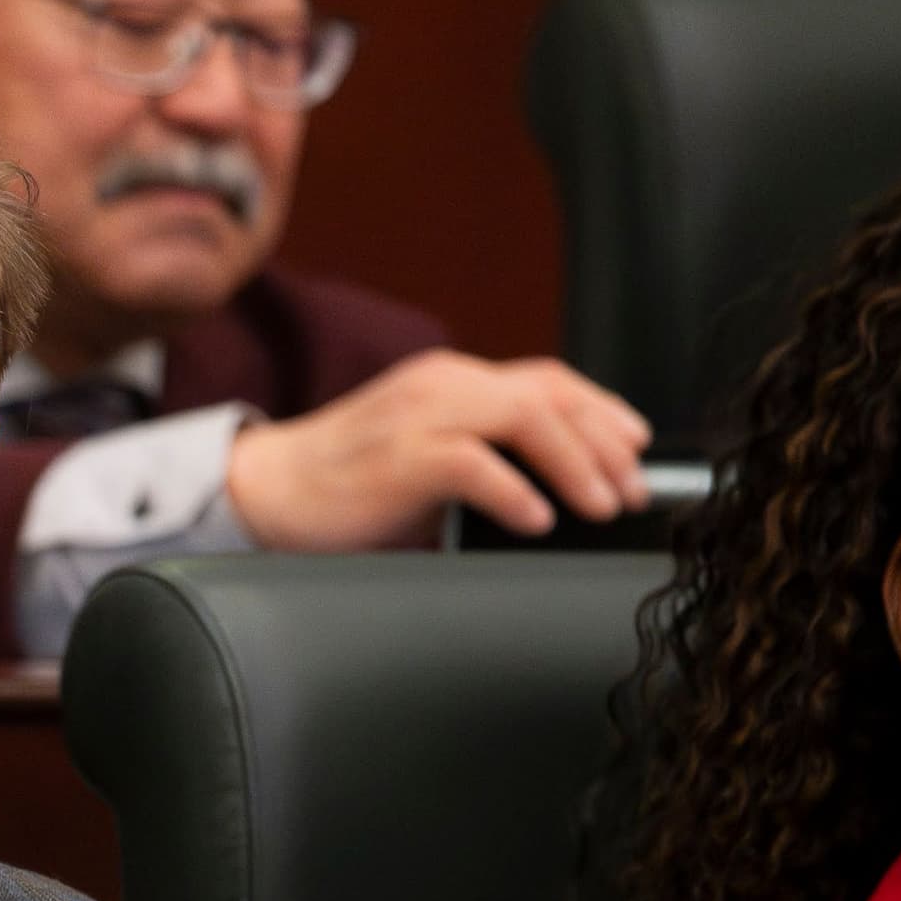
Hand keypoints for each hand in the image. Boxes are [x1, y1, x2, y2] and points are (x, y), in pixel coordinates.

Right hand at [224, 350, 651, 549]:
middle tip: (634, 490)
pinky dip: (515, 490)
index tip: (636, 449)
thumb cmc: (342, 488)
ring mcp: (419, 415)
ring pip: (526, 417)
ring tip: (603, 506)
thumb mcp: (424, 460)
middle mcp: (441, 385)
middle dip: (604, 442)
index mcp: (449, 382)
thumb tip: (552, 501)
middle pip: (550, 394)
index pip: (546, 380)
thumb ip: (480, 461)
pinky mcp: (398, 455)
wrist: (264, 492)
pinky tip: (537, 520)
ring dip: (577, 463)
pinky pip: (474, 462)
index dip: (601, 410)